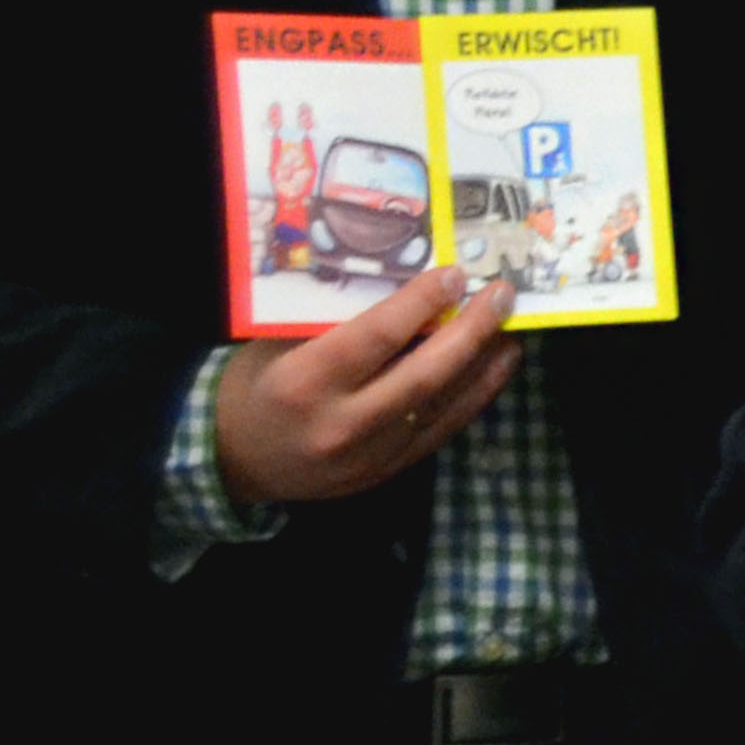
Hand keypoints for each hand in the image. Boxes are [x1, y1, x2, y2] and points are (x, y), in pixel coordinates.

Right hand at [210, 263, 519, 505]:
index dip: (423, 301)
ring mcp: (368, 454)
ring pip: (442, 404)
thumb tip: (408, 284)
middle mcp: (340, 422)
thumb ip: (338, 321)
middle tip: (504, 295)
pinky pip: (441, 429)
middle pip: (424, 372)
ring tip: (511, 328)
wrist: (232, 459)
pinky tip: (495, 369)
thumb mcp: (279, 343)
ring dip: (484, 364)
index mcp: (304, 381)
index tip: (456, 273)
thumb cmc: (256, 385)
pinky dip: (474, 396)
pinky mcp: (386, 472)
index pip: (378, 336)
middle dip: (472, 330)